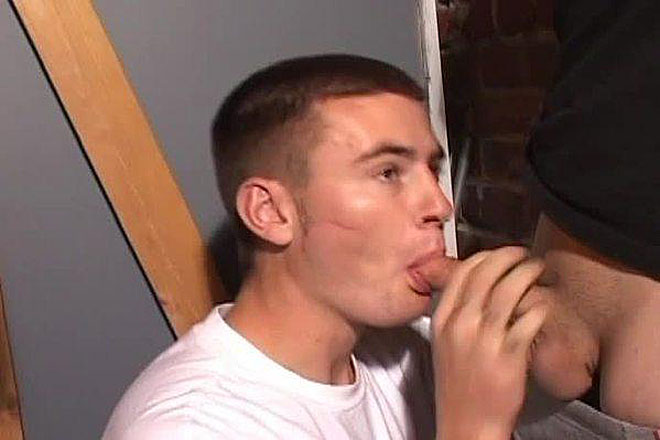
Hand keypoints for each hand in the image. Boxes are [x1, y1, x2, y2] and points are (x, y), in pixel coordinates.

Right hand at [419, 247, 547, 439]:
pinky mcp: (509, 354)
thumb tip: (474, 288)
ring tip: (537, 269)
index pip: (462, 273)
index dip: (484, 256)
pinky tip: (542, 305)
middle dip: (508, 256)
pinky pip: (528, 317)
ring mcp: (484, 339)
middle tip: (522, 254)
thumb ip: (455, 315)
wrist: (467, 424)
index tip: (497, 254)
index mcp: (442, 320)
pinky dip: (538, 305)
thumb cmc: (459, 387)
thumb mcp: (445, 345)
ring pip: (509, 289)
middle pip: (486, 274)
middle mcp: (461, 325)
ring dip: (527, 272)